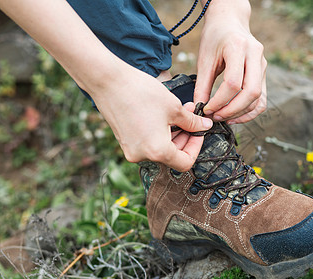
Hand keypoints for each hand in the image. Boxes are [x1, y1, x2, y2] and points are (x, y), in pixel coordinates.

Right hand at [92, 64, 212, 171]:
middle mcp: (142, 156)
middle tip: (192, 116)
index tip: (199, 131)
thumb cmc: (141, 93)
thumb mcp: (174, 108)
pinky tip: (164, 114)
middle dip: (185, 135)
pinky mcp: (125, 141)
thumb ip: (192, 122)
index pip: (185, 163)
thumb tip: (205, 127)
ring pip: (161, 147)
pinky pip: (148, 142)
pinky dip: (159, 131)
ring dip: (174, 131)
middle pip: (172, 155)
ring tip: (180, 110)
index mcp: (157, 151)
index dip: (196, 146)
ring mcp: (132, 150)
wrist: (108, 81)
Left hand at [194, 0, 266, 124]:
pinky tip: (236, 115)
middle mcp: (255, 55)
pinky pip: (262, 98)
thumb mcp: (204, 59)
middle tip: (216, 117)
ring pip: (258, 98)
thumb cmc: (214, 37)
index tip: (207, 109)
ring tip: (224, 117)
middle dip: (232, 110)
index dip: (220, 101)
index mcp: (238, 47)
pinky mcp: (264, 72)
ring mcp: (262, 64)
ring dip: (241, 113)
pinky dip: (250, 110)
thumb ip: (202, 86)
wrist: (229, 21)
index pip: (233, 83)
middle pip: (251, 92)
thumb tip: (199, 109)